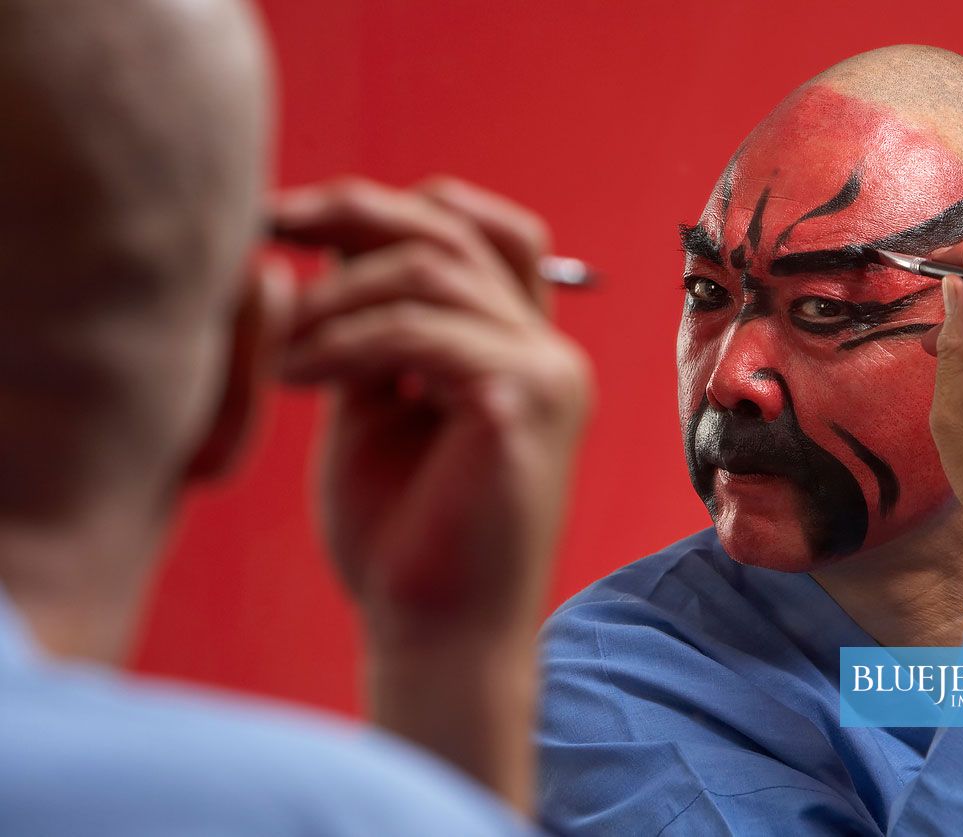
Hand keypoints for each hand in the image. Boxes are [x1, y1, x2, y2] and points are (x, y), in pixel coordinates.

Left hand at [272, 176, 591, 646]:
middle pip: (453, 230)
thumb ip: (372, 329)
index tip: (295, 218)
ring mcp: (549, 374)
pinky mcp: (526, 403)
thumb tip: (327, 245)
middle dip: (351, 217)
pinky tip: (295, 376)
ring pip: (432, 273)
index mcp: (521, 348)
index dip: (391, 206)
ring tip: (282, 351)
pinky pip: (421, 334)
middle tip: (269, 228)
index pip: (478, 229)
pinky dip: (346, 343)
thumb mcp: (378, 406)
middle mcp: (550, 351)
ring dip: (336, 298)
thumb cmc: (402, 534)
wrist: (434, 633)